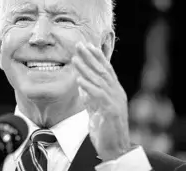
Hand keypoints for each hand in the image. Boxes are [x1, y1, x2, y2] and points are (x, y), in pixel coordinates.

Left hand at [72, 42, 130, 161]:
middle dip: (91, 56)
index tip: (88, 45)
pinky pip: (98, 96)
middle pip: (103, 71)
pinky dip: (88, 87)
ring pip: (99, 80)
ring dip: (86, 68)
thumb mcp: (96, 107)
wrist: (115, 148)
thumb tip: (81, 82)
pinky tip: (78, 80)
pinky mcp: (111, 111)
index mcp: (115, 91)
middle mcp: (117, 93)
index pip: (106, 69)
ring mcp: (115, 101)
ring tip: (75, 58)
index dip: (98, 56)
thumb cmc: (105, 127)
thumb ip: (91, 94)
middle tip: (80, 44)